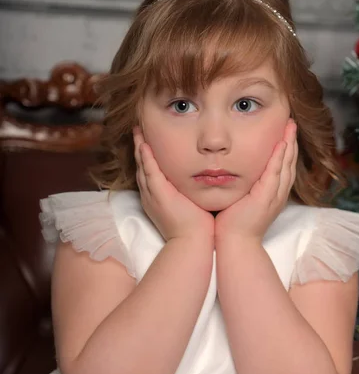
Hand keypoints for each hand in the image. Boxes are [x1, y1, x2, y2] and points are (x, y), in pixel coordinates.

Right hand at [133, 127, 214, 243]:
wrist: (193, 243)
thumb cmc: (197, 228)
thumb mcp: (192, 205)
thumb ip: (194, 192)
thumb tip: (204, 180)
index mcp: (158, 198)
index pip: (151, 172)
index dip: (148, 156)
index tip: (150, 141)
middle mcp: (152, 195)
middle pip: (142, 166)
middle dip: (140, 148)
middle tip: (139, 131)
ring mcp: (153, 194)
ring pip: (143, 166)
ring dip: (139, 147)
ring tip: (138, 131)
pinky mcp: (158, 194)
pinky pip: (149, 172)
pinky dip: (146, 158)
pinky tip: (144, 145)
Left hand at [215, 119, 297, 243]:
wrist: (234, 243)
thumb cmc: (232, 223)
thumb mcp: (240, 198)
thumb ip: (242, 184)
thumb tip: (232, 168)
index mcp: (272, 193)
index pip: (283, 165)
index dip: (286, 147)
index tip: (285, 130)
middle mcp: (277, 193)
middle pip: (289, 162)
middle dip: (291, 141)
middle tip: (292, 122)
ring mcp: (274, 195)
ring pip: (286, 165)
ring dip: (289, 144)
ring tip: (290, 127)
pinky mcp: (267, 197)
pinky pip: (276, 173)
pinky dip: (280, 158)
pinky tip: (282, 144)